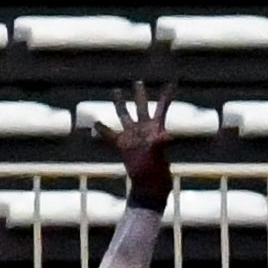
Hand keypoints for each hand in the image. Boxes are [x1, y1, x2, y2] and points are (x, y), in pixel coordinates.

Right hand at [108, 83, 175, 209]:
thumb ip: (160, 143)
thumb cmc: (156, 171)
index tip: (172, 83)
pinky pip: (109, 135)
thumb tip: (168, 135)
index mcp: (155, 129)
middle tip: (138, 82)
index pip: (162, 107)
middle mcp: (144, 129)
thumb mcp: (159, 154)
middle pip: (140, 107)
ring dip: (119, 104)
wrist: (147, 185)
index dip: (166, 95)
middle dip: (139, 94)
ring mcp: (133, 136)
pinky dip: (102, 129)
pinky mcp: (122, 145)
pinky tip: (95, 123)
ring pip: (124, 115)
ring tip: (115, 91)